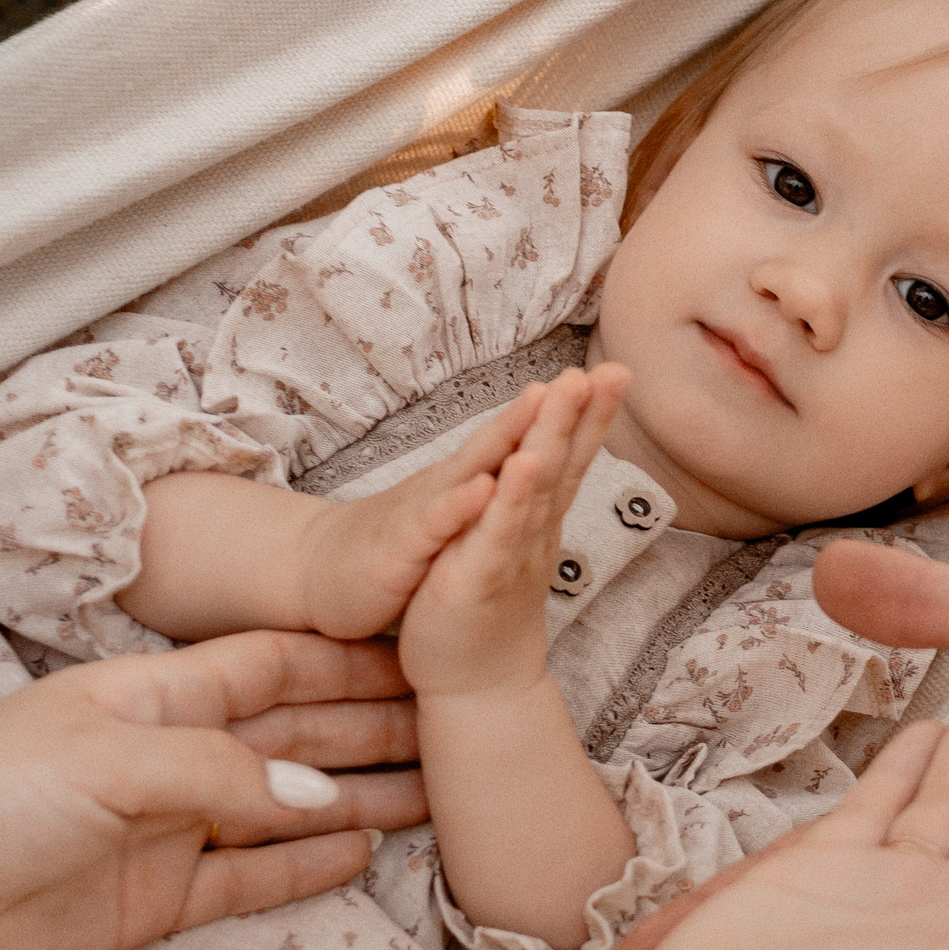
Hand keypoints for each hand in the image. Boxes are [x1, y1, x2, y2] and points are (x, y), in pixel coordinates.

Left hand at [0, 630, 427, 949]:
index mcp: (158, 696)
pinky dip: (310, 866)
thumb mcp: (111, 762)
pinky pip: (255, 878)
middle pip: (297, 736)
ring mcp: (172, 829)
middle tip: (458, 730)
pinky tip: (366, 851)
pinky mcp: (160, 899)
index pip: (275, 665)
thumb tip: (328, 805)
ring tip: (438, 794)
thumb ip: (225, 778)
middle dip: (375, 730)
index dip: (347, 662)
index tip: (421, 654)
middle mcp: (175, 755)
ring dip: (360, 799)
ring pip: (290, 808)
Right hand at [296, 370, 600, 640]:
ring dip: (507, 433)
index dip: (572, 412)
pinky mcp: (404, 545)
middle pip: (508, 436)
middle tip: (593, 373)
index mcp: (476, 479)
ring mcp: (429, 508)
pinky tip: (483, 485)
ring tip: (544, 400)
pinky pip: (436, 523)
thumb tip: (541, 451)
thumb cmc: (404, 540)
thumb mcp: (461, 510)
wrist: (330, 576)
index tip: (618, 380)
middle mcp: (455, 482)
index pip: (530, 438)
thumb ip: (496, 477)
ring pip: (473, 467)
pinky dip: (460, 504)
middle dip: (551, 406)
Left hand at [397, 366, 625, 696]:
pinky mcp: (480, 578)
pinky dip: (512, 497)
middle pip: (565, 464)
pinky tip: (522, 462)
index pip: (572, 460)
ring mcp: (512, 555)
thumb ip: (532, 511)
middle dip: (586, 414)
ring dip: (555, 438)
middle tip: (612, 369)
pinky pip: (498, 532)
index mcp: (538, 523)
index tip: (614, 371)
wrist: (476, 687)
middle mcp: (534, 535)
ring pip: (537, 490)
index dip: (594, 416)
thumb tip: (552, 470)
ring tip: (569, 393)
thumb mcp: (513, 552)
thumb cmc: (486, 614)